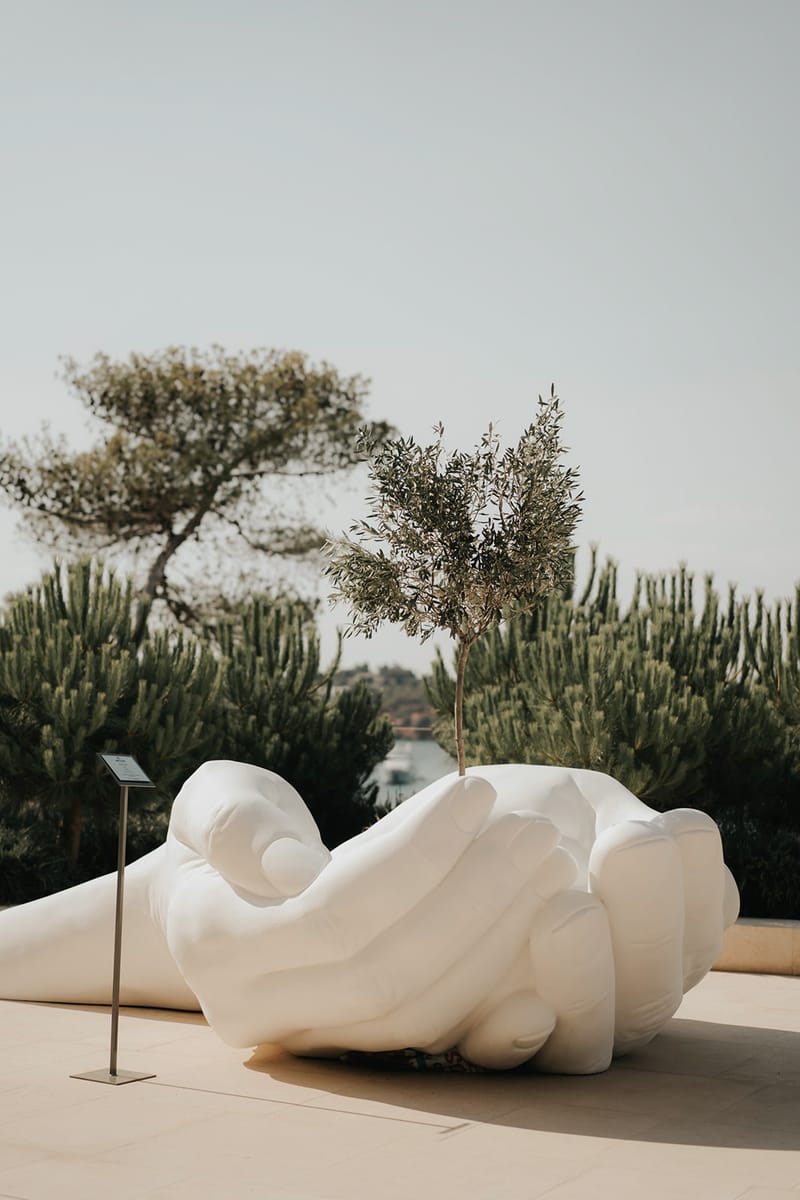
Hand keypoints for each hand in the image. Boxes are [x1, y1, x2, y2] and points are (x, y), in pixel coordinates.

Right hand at [160, 761, 575, 1057]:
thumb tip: (298, 873)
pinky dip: (494, 975)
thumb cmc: (221, 833)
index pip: (333, 912)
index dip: (415, 856)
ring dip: (497, 935)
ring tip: (551, 862)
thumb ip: (238, 826)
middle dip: (473, 896)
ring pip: (420, 1008)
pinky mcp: (355, 1047)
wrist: (214, 898)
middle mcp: (254, 1010)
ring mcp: (307, 1039)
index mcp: (213, 942)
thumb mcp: (213, 801)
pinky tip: (540, 919)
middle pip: (386, 970)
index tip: (478, 791)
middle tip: (537, 832)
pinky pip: (435, 1026)